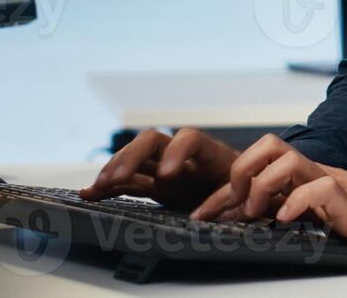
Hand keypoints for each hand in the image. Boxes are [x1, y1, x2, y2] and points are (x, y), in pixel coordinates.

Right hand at [80, 127, 238, 211]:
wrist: (250, 194)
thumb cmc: (255, 192)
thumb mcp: (253, 193)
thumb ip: (243, 197)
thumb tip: (239, 207)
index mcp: (212, 154)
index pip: (190, 139)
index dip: (176, 152)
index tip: (167, 174)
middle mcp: (186, 156)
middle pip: (153, 141)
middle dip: (132, 156)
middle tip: (117, 178)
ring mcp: (168, 168)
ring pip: (136, 159)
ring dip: (115, 169)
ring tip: (98, 186)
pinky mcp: (157, 184)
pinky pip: (130, 181)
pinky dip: (111, 186)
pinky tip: (91, 193)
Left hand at [199, 134, 346, 266]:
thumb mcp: (316, 220)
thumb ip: (287, 216)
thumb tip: (246, 227)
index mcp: (303, 178)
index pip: (256, 167)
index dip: (223, 190)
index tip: (201, 214)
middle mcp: (314, 174)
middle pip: (268, 146)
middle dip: (240, 172)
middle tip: (236, 205)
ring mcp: (332, 184)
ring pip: (288, 159)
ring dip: (264, 185)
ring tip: (261, 213)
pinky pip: (319, 189)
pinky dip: (297, 203)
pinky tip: (288, 222)